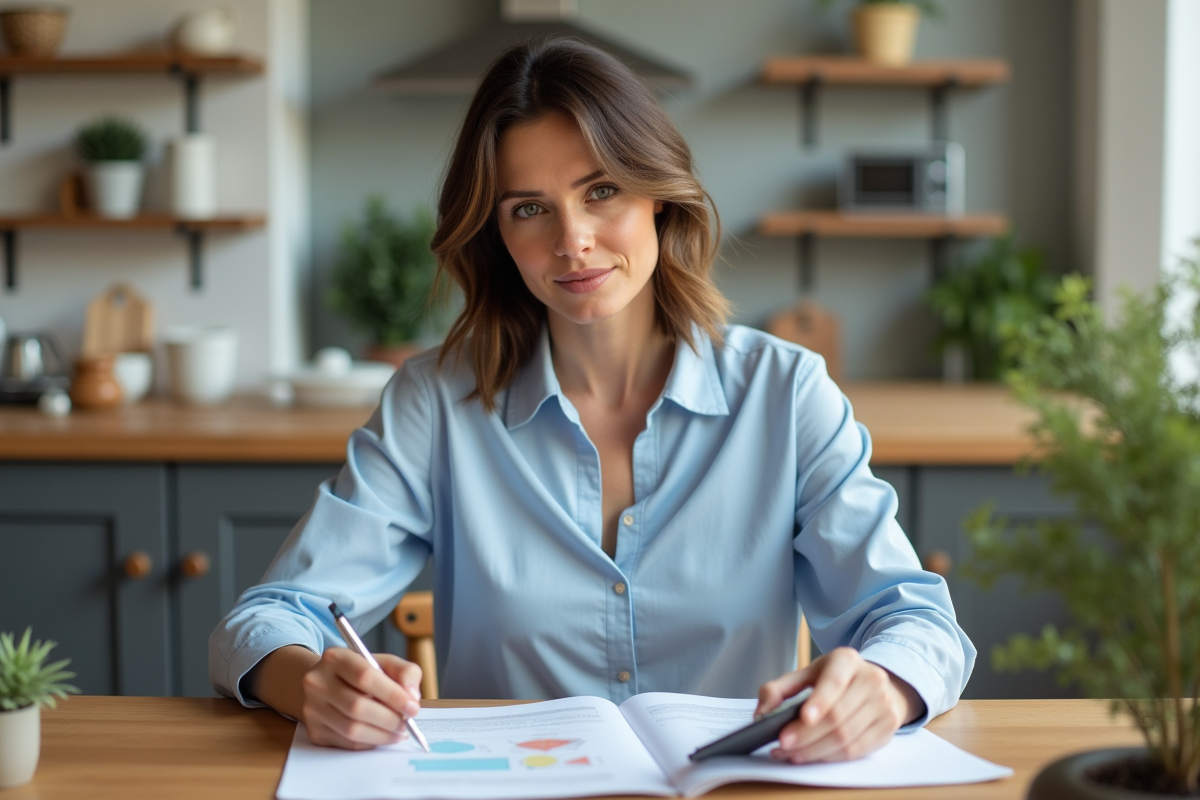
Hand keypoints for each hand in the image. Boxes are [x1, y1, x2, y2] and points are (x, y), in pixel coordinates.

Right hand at [300, 647, 423, 749]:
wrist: (326, 684)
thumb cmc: (361, 673)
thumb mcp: (384, 663)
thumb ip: (406, 673)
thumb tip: (412, 697)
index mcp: (336, 657)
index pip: (365, 676)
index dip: (392, 694)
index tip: (413, 707)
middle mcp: (317, 682)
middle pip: (357, 706)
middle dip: (389, 719)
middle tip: (408, 723)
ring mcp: (312, 708)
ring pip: (352, 729)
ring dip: (382, 735)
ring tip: (399, 732)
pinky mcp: (314, 730)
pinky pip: (347, 742)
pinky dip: (370, 742)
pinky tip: (382, 736)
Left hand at [755, 647, 923, 763]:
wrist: (876, 683)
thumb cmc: (835, 679)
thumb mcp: (807, 673)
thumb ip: (779, 688)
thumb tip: (761, 713)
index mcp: (847, 659)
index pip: (834, 682)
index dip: (819, 702)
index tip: (803, 717)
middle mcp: (871, 679)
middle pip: (837, 716)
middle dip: (806, 735)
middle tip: (782, 744)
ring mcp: (883, 704)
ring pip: (846, 736)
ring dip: (815, 750)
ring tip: (791, 753)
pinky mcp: (888, 727)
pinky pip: (857, 750)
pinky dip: (830, 757)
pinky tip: (812, 756)